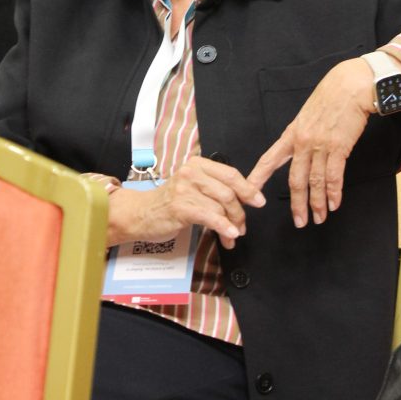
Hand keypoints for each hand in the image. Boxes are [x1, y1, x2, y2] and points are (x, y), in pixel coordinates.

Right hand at [107, 156, 265, 249]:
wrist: (142, 213)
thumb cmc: (170, 202)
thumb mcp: (193, 187)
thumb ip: (215, 188)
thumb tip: (244, 199)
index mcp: (197, 164)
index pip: (230, 173)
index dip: (247, 188)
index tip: (259, 201)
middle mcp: (191, 172)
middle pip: (229, 191)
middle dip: (241, 211)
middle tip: (243, 226)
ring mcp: (185, 188)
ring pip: (221, 206)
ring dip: (232, 225)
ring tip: (232, 236)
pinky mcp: (181, 207)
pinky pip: (210, 217)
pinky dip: (223, 227)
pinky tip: (229, 236)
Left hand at [247, 58, 373, 227]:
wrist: (350, 86)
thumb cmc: (331, 96)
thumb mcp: (308, 113)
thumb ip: (302, 133)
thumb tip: (301, 150)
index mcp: (292, 133)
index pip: (270, 158)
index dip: (258, 177)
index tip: (248, 190)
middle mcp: (303, 141)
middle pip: (295, 179)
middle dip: (297, 204)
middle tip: (299, 221)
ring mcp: (321, 145)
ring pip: (315, 182)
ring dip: (318, 203)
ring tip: (319, 218)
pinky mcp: (339, 148)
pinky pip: (334, 176)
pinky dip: (334, 193)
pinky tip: (334, 204)